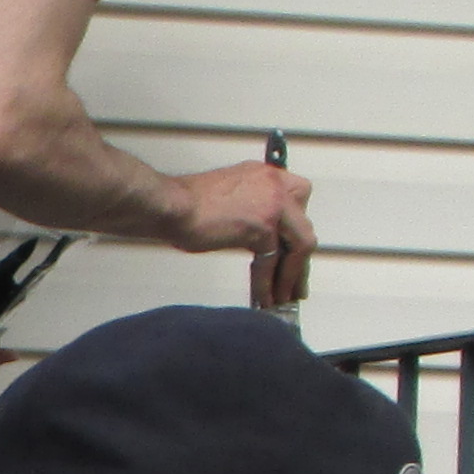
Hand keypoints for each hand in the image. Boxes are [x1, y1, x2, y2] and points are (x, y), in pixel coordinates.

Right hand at [167, 159, 313, 308]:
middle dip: (300, 261)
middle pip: (303, 227)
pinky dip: (268, 283)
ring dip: (290, 276)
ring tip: (283, 298)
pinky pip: (272, 261)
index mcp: (266, 176)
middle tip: (295, 284)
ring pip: (298, 245)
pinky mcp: (263, 227)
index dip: (296, 230)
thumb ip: (250, 208)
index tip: (292, 252)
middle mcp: (275, 185)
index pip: (298, 201)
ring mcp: (273, 205)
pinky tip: (263, 298)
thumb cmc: (185, 204)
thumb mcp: (229, 197)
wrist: (170, 205)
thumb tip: (256, 237)